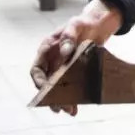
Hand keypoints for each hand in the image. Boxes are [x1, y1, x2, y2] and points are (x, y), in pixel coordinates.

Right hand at [31, 0, 122, 115]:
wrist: (97, 25)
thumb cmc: (83, 22)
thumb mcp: (75, 25)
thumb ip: (69, 37)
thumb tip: (65, 52)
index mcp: (46, 50)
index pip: (37, 70)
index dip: (39, 82)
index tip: (46, 91)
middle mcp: (52, 61)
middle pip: (47, 83)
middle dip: (52, 97)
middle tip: (60, 108)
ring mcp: (63, 67)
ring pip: (59, 88)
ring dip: (63, 100)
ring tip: (70, 111)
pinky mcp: (75, 72)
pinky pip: (71, 86)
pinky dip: (73, 96)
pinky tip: (77, 106)